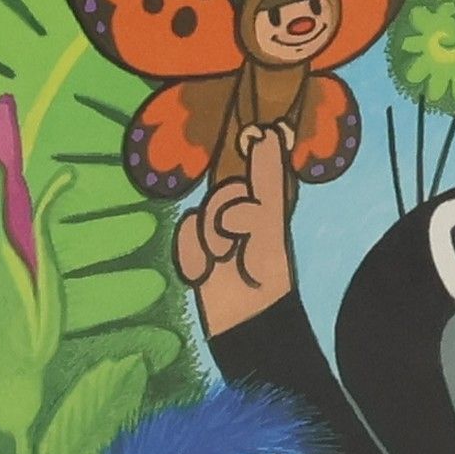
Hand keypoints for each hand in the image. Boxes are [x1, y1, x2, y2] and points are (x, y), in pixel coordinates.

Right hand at [176, 125, 295, 334]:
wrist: (245, 322)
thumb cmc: (266, 272)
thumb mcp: (268, 219)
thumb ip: (266, 175)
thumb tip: (268, 130)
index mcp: (269, 200)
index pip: (255, 164)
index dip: (251, 152)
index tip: (249, 138)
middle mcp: (245, 210)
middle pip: (222, 190)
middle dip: (225, 212)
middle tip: (238, 240)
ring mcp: (220, 230)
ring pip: (200, 213)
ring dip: (209, 239)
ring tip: (224, 261)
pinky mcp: (198, 249)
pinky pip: (185, 234)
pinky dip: (194, 256)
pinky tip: (205, 272)